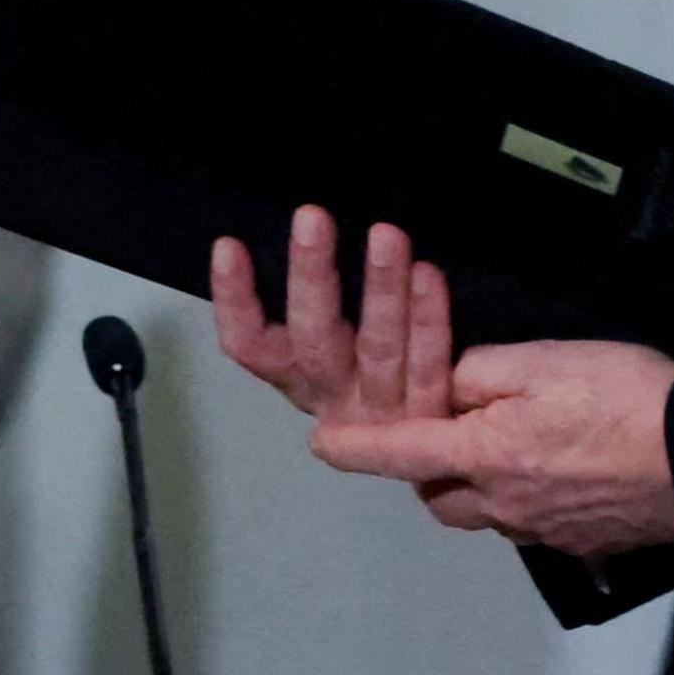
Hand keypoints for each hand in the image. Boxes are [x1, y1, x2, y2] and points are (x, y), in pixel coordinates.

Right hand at [211, 204, 450, 428]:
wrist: (445, 457)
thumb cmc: (387, 379)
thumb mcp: (340, 347)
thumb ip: (321, 306)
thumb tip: (306, 235)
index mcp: (300, 379)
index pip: (250, 346)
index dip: (234, 301)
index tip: (228, 246)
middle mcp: (334, 399)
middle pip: (312, 340)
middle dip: (311, 275)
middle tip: (311, 218)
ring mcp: (383, 415)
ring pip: (378, 349)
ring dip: (380, 288)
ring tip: (385, 234)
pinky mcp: (430, 419)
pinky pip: (429, 363)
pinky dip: (429, 318)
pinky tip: (426, 273)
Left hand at [308, 339, 673, 558]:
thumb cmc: (626, 400)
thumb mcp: (542, 360)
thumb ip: (480, 371)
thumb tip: (448, 385)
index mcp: (487, 455)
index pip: (401, 451)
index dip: (357, 447)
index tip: (323, 445)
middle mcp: (507, 503)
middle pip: (441, 496)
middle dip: (426, 469)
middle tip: (435, 433)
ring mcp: (547, 529)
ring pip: (486, 513)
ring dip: (475, 485)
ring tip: (496, 447)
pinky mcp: (585, 539)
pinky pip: (533, 523)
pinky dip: (525, 497)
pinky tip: (554, 467)